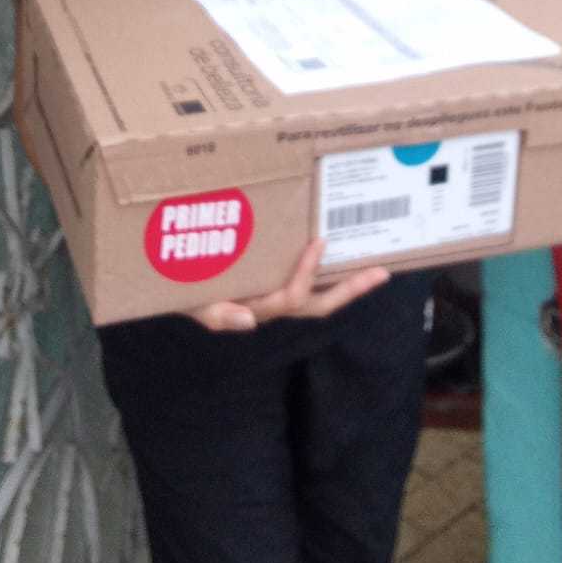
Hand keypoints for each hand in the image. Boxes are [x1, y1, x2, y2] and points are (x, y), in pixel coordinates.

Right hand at [188, 239, 390, 331]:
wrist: (180, 288)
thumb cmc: (187, 293)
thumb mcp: (195, 304)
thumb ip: (218, 314)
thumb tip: (248, 321)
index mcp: (258, 307)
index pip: (291, 296)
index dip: (308, 272)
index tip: (320, 241)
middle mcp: (274, 305)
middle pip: (321, 305)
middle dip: (351, 290)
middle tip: (381, 272)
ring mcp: (278, 298)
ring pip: (320, 299)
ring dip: (348, 286)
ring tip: (374, 269)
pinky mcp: (277, 287)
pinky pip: (310, 288)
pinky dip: (329, 277)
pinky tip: (344, 259)